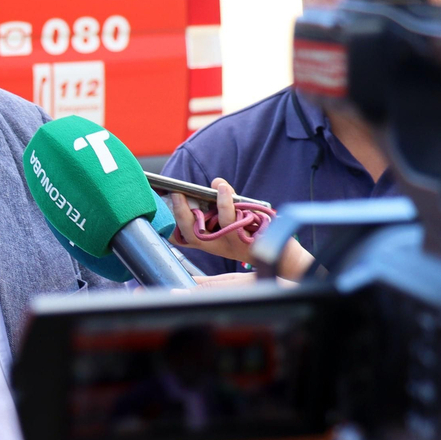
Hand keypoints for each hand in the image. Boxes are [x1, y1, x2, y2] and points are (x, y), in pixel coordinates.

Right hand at [170, 180, 313, 280]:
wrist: (283, 256)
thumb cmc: (254, 234)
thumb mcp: (233, 222)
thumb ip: (223, 205)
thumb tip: (215, 184)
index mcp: (210, 244)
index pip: (184, 240)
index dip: (169, 230)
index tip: (157, 214)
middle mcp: (218, 247)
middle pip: (193, 236)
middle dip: (181, 215)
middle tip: (176, 195)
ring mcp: (233, 245)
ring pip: (217, 226)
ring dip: (214, 204)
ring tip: (213, 187)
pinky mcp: (249, 240)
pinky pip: (236, 220)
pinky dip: (228, 201)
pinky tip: (224, 189)